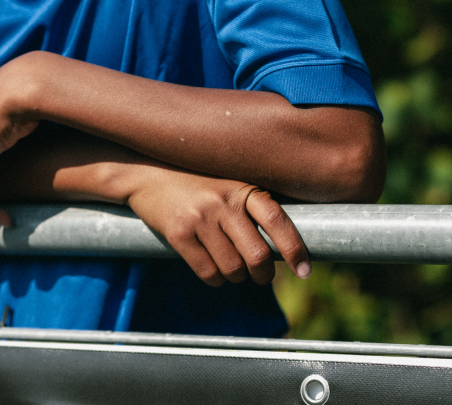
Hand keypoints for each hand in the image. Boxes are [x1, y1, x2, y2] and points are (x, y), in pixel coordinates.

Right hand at [125, 165, 310, 285]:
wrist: (147, 173)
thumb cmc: (194, 180)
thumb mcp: (226, 182)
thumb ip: (249, 204)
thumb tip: (280, 246)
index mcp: (241, 187)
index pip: (277, 219)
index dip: (295, 248)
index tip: (304, 270)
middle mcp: (223, 201)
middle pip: (258, 255)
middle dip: (264, 274)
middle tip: (262, 276)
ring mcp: (200, 218)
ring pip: (234, 269)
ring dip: (237, 278)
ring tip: (233, 269)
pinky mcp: (179, 234)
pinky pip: (208, 273)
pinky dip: (216, 279)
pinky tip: (213, 268)